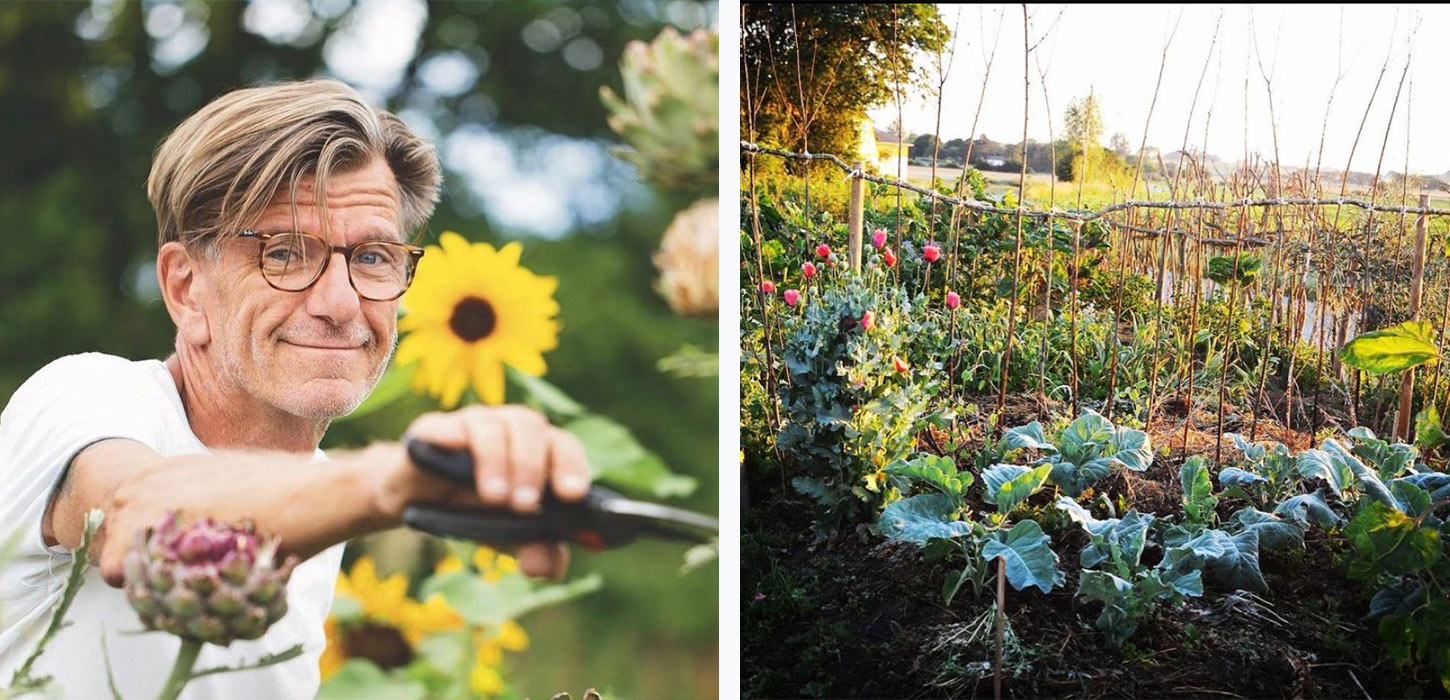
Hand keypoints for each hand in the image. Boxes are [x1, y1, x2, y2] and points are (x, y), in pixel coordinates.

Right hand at [377, 405, 590, 579]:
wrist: (419, 503)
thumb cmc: (477, 511)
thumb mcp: (510, 537)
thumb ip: (537, 552)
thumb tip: (549, 567)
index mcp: (539, 448)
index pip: (564, 446)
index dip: (572, 466)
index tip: (573, 494)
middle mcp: (509, 428)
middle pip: (531, 427)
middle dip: (531, 466)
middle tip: (524, 505)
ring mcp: (472, 424)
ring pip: (492, 426)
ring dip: (496, 460)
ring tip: (494, 497)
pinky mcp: (433, 429)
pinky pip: (444, 425)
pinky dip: (451, 435)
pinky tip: (453, 447)